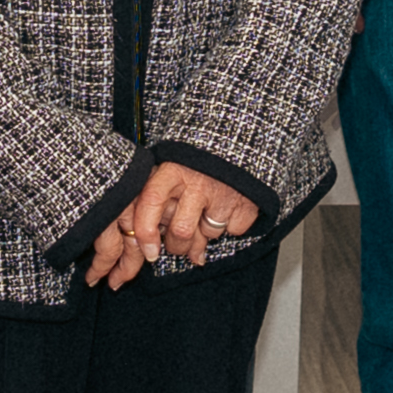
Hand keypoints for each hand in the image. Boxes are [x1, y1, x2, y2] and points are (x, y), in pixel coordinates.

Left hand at [88, 160, 261, 290]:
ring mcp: (224, 192)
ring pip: (208, 234)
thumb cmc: (197, 160)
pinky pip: (235, 230)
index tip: (150, 252)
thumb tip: (150, 247)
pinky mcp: (247, 202)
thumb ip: (158, 200)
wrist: (241, 140)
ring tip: (207, 213)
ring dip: (206, 233)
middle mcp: (197, 182)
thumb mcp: (172, 168)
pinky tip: (228, 208)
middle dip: (177, 246)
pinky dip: (231, 225)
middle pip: (181, 231)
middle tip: (177, 242)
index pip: (151, 202)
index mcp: (172, 170)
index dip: (145, 233)